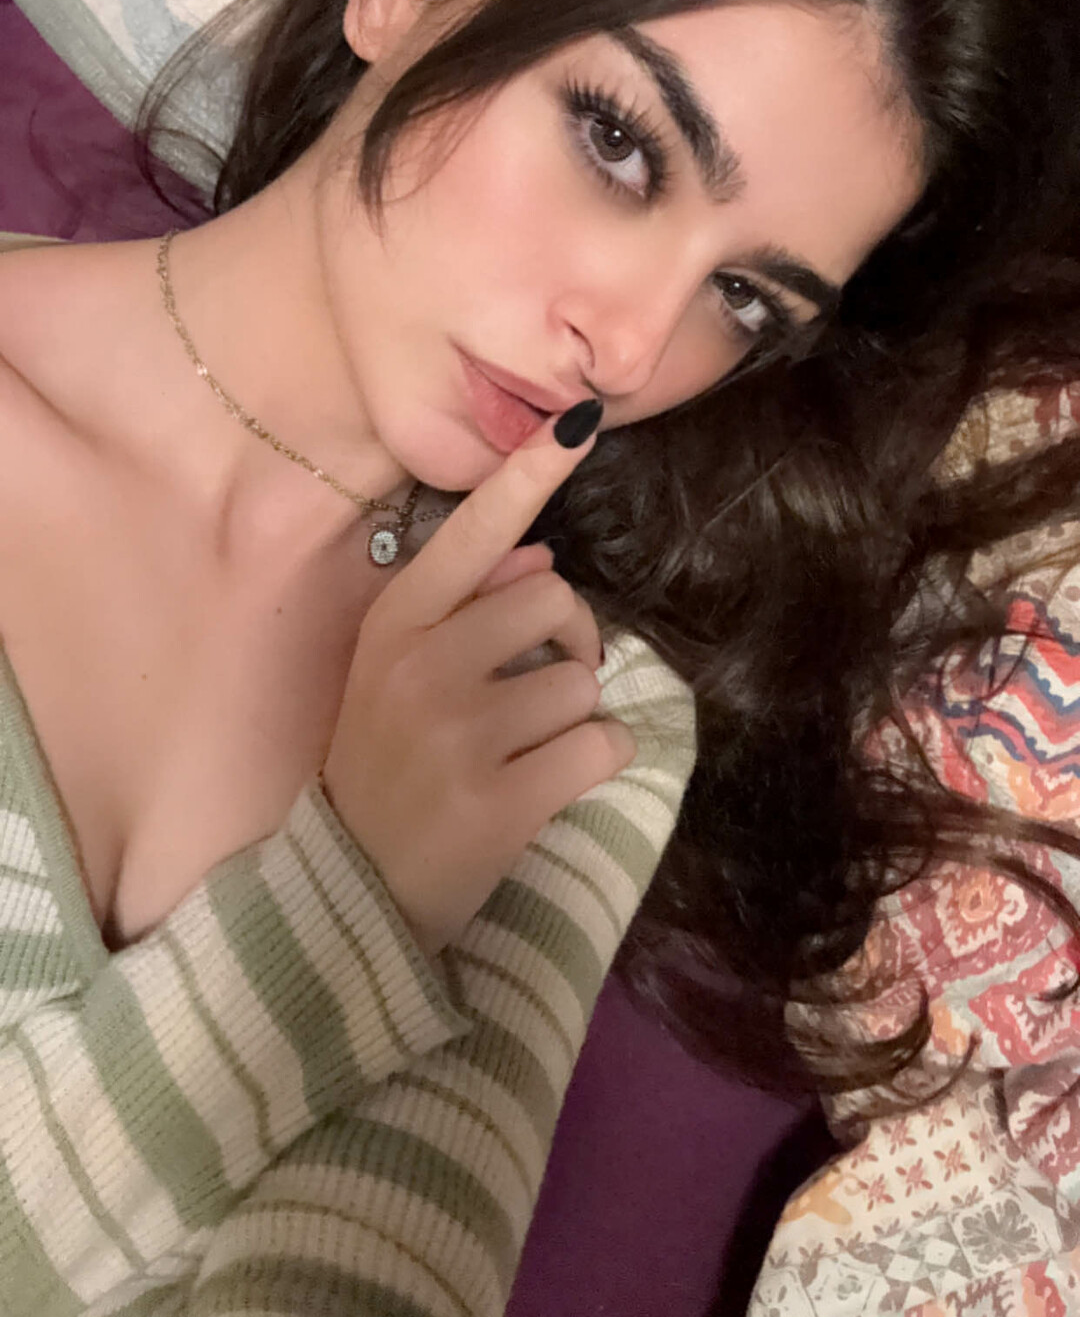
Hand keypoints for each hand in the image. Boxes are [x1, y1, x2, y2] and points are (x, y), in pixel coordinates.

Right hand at [319, 408, 635, 955]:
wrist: (346, 893)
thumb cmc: (381, 769)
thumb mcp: (392, 676)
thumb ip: (460, 610)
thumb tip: (538, 555)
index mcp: (395, 623)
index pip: (474, 532)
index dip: (529, 475)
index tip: (576, 422)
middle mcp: (422, 666)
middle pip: (554, 601)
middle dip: (569, 641)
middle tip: (543, 685)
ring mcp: (459, 734)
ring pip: (582, 682)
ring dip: (573, 717)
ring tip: (522, 753)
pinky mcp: (499, 802)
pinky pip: (601, 746)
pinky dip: (597, 763)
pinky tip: (551, 784)